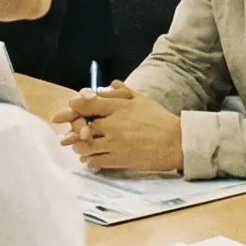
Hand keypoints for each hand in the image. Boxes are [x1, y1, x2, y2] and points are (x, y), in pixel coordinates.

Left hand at [57, 83, 184, 173]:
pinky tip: (88, 159)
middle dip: (74, 129)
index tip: (69, 108)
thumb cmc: (159, 119)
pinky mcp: (118, 159)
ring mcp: (115, 143)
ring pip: (85, 145)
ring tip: (78, 146)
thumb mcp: (142, 99)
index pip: (88, 104)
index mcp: (119, 108)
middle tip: (70, 132)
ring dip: (79, 146)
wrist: (175, 142)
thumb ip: (123, 92)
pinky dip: (89, 160)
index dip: (75, 106)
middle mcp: (114, 125)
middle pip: (82, 126)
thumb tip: (108, 85)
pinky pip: (96, 160)